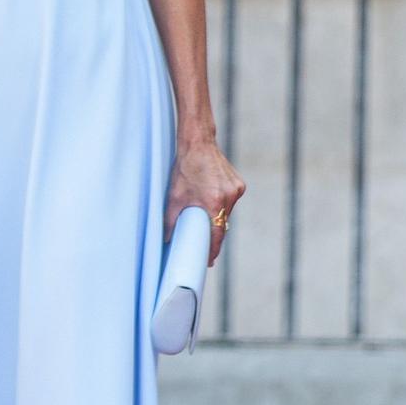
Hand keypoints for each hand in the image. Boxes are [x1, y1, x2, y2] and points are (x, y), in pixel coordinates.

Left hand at [165, 130, 244, 265]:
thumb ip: (170, 221)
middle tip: (204, 242)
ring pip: (227, 212)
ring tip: (206, 215)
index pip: (218, 234)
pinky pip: (231, 201)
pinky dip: (222, 204)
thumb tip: (166, 239)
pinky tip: (212, 198)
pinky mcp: (239, 184)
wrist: (198, 144)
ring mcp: (236, 189)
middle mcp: (230, 197)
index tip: (209, 260)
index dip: (213, 249)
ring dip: (218, 216)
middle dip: (214, 233)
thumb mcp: (174, 196)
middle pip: (223, 224)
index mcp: (215, 202)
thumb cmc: (185, 169)